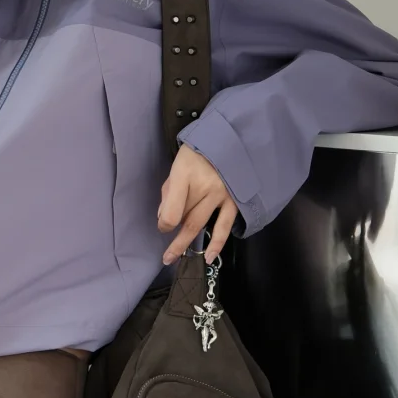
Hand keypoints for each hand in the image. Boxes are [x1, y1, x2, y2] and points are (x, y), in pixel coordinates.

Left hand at [158, 145, 237, 264]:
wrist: (230, 140)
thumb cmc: (198, 153)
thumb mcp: (177, 166)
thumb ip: (170, 192)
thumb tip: (165, 219)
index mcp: (185, 173)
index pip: (172, 210)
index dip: (164, 223)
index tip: (163, 226)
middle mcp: (204, 186)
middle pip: (185, 219)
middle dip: (173, 240)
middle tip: (166, 256)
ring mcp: (221, 194)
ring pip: (200, 223)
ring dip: (187, 243)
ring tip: (175, 258)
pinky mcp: (234, 201)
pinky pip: (224, 226)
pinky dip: (217, 243)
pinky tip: (210, 256)